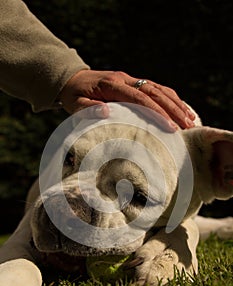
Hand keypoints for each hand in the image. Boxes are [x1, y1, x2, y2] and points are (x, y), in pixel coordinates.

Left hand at [59, 70, 195, 130]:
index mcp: (112, 85)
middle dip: (172, 109)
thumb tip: (106, 111)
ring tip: (190, 120)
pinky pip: (157, 88)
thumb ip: (88, 108)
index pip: (139, 98)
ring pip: (159, 89)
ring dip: (176, 103)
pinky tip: (181, 109)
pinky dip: (171, 98)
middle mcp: (125, 79)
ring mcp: (131, 79)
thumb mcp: (75, 103)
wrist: (73, 79)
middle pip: (154, 92)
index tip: (169, 126)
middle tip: (186, 126)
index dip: (155, 112)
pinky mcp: (134, 82)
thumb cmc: (75, 95)